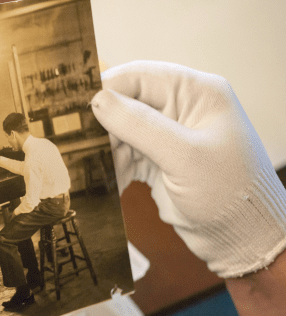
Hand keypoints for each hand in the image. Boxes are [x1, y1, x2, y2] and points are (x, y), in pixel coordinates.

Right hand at [91, 61, 285, 277]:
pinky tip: (104, 180)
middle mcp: (182, 108)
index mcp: (198, 93)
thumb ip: (139, 125)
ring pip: (121, 131)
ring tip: (88, 166)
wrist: (240, 238)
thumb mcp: (183, 156)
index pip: (141, 76)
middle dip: (102, 124)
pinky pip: (124, 154)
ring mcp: (169, 135)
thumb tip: (97, 100)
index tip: (76, 107)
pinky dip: (112, 167)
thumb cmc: (228, 193)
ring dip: (105, 149)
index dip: (106, 88)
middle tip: (77, 142)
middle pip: (126, 103)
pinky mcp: (158, 159)